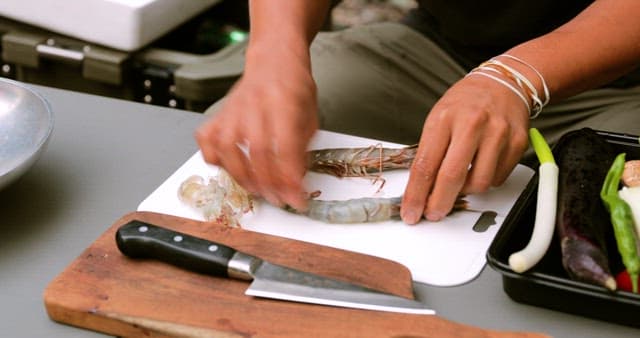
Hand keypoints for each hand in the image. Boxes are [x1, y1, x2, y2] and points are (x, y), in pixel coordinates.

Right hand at [195, 52, 317, 210]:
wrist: (274, 60)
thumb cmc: (294, 87)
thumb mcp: (310, 116)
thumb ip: (303, 147)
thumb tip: (296, 181)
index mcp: (284, 102)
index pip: (285, 147)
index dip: (290, 178)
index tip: (297, 198)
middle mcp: (255, 104)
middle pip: (257, 151)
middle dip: (269, 184)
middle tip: (279, 200)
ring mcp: (233, 108)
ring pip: (228, 147)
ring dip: (243, 176)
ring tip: (257, 191)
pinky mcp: (220, 113)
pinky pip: (207, 139)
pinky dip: (214, 158)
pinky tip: (229, 167)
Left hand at [401, 74, 529, 223]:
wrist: (503, 83)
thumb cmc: (465, 103)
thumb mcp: (437, 120)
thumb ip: (429, 153)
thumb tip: (419, 189)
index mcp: (444, 119)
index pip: (425, 166)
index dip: (416, 195)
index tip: (411, 211)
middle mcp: (472, 125)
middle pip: (451, 178)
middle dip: (439, 203)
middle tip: (433, 212)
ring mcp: (497, 134)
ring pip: (479, 184)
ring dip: (465, 191)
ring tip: (461, 180)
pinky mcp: (517, 143)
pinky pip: (497, 179)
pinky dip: (485, 181)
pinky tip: (480, 166)